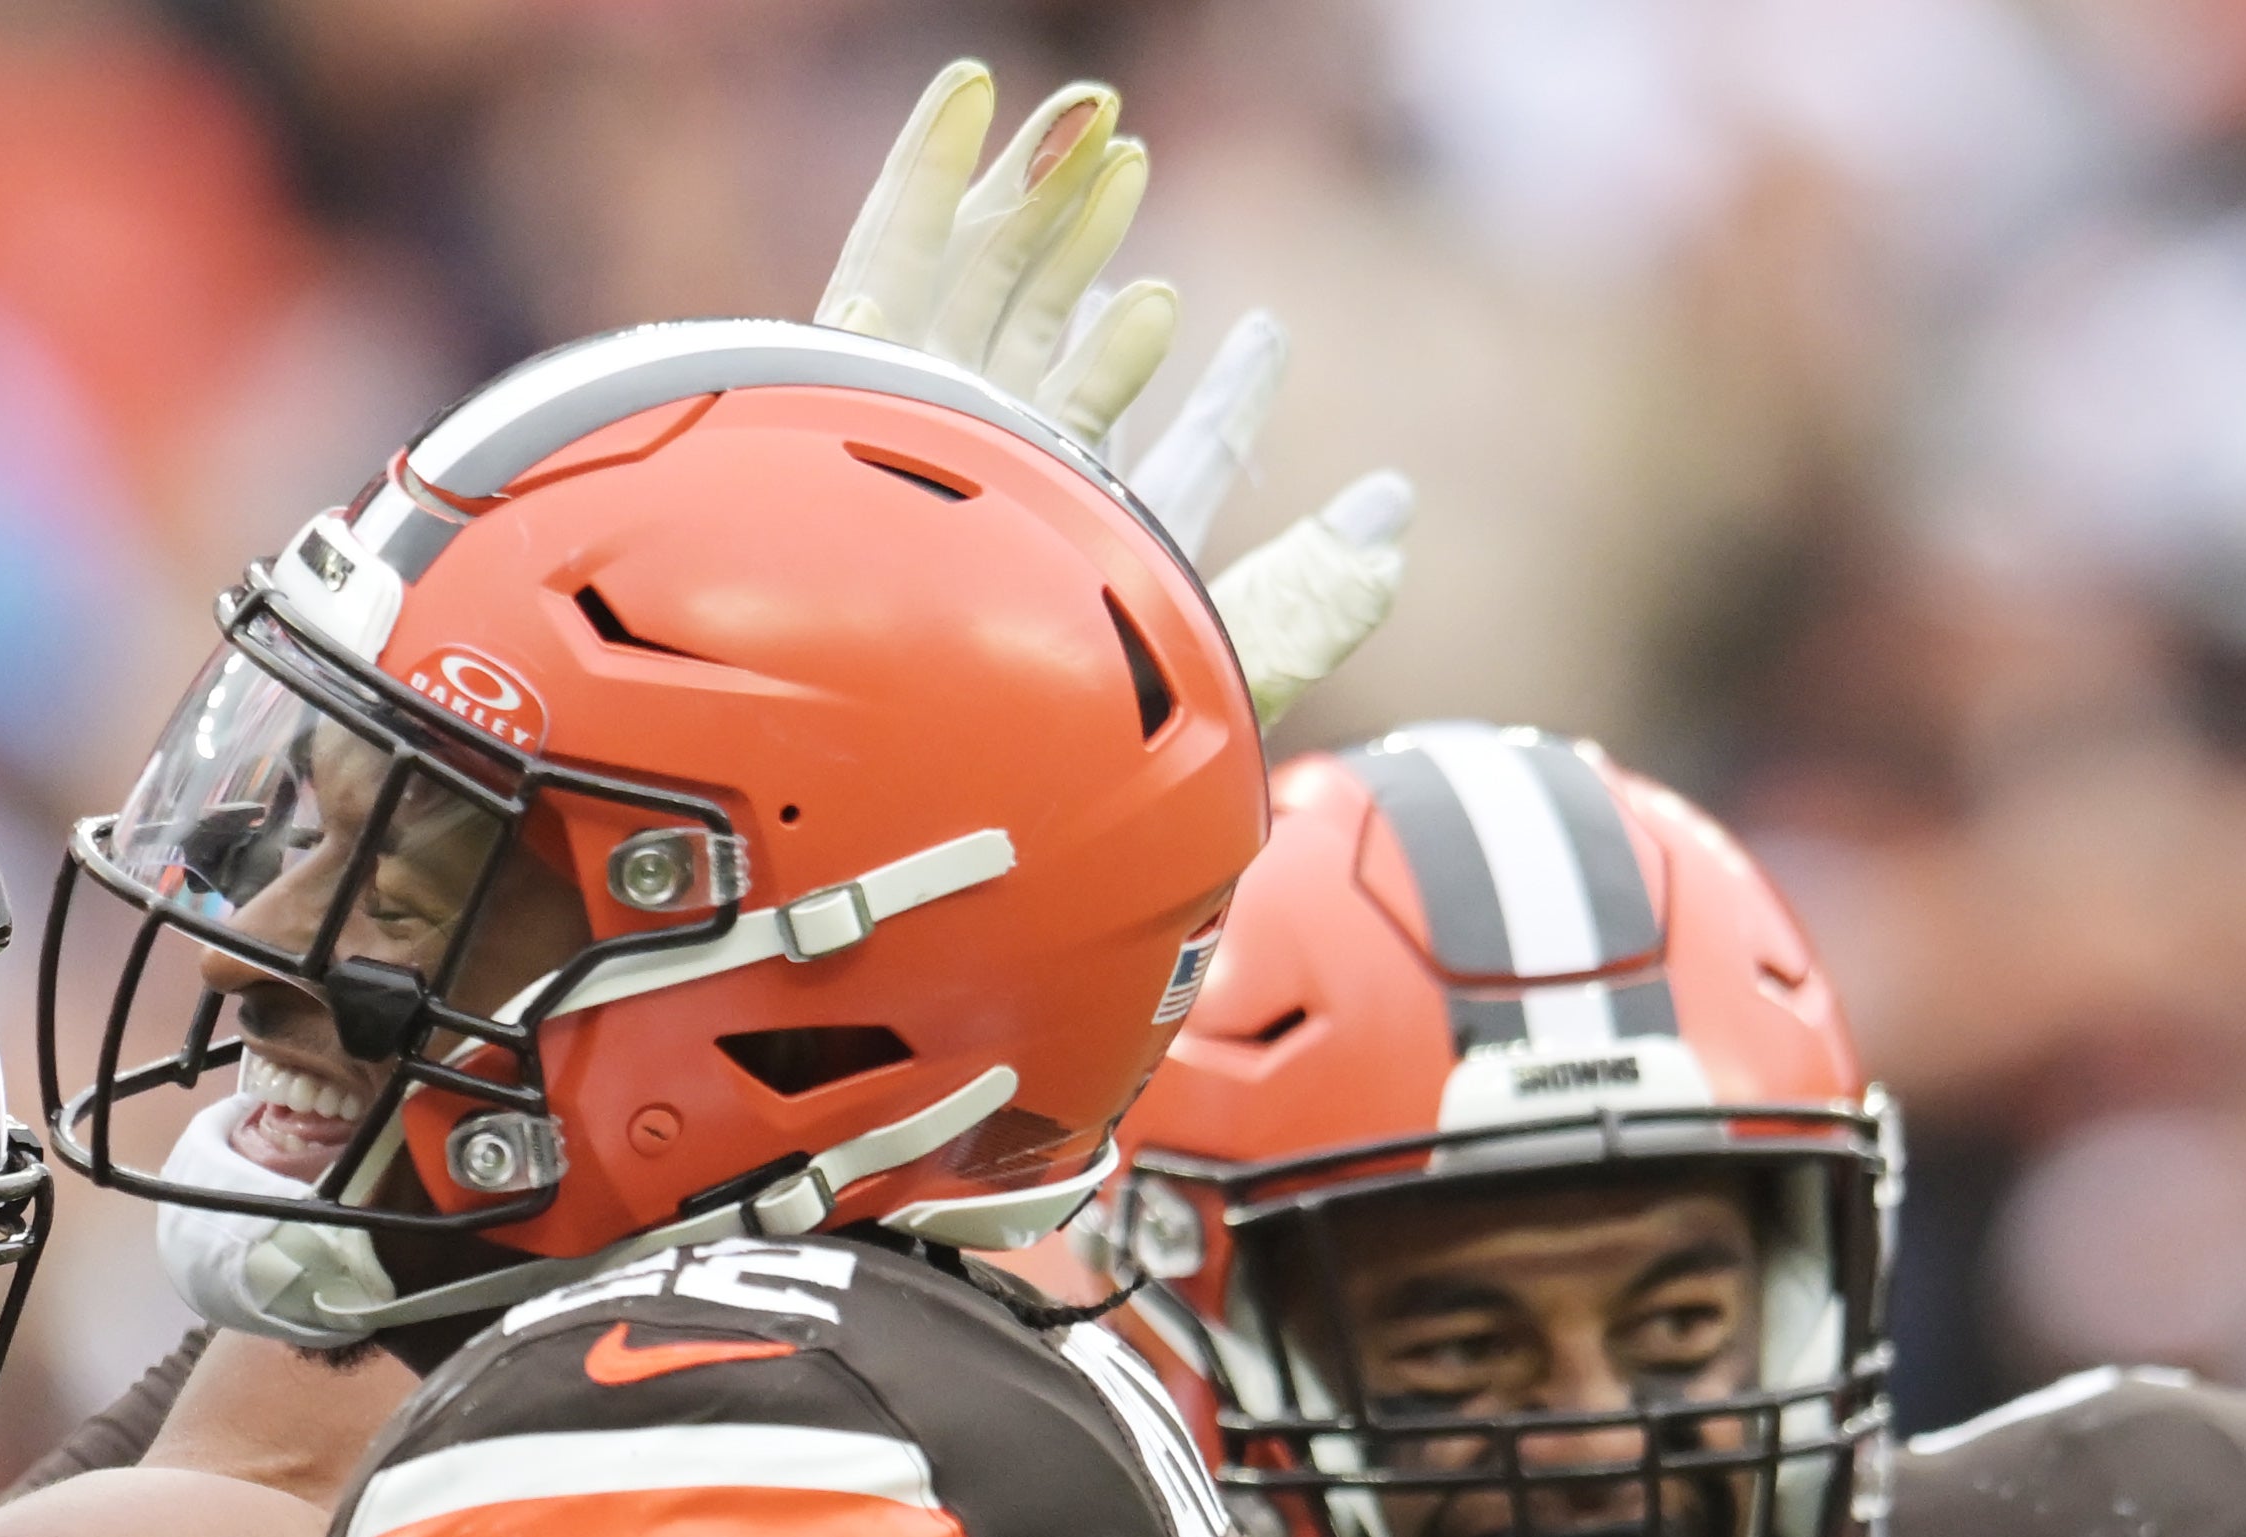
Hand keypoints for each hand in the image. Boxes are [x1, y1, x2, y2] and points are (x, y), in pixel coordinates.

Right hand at [813, 64, 1409, 716]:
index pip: (1173, 469)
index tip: (1268, 335)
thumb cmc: (1068, 727)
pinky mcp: (846, 392)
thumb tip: (1398, 520)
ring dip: (1041, 208)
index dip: (1228, 402)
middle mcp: (994, 504)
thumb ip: (1315, 597)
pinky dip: (929, 172)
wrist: (912, 733)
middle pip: (1058, 359)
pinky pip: (886, 261)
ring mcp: (913, 446)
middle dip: (1102, 264)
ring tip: (1104, 134)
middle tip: (1145, 175)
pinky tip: (976, 95)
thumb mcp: (1229, 663)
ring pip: (981, 299)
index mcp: (1089, 570)